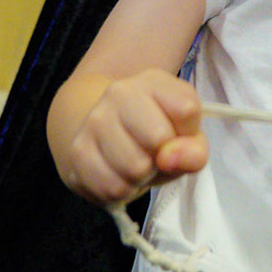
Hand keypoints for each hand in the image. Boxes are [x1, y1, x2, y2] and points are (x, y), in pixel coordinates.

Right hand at [56, 68, 206, 205]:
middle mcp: (120, 93)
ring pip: (134, 167)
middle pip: (159, 138)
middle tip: (153, 154)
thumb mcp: (186, 138)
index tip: (177, 134)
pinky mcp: (77, 150)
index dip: (189, 133)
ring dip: (141, 177)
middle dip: (163, 158)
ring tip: (135, 165)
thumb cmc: (155, 135)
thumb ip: (194, 150)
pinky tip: (118, 175)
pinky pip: (112, 187)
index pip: (186, 108)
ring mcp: (95, 119)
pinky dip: (121, 190)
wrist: (104, 134)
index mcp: (154, 81)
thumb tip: (168, 158)